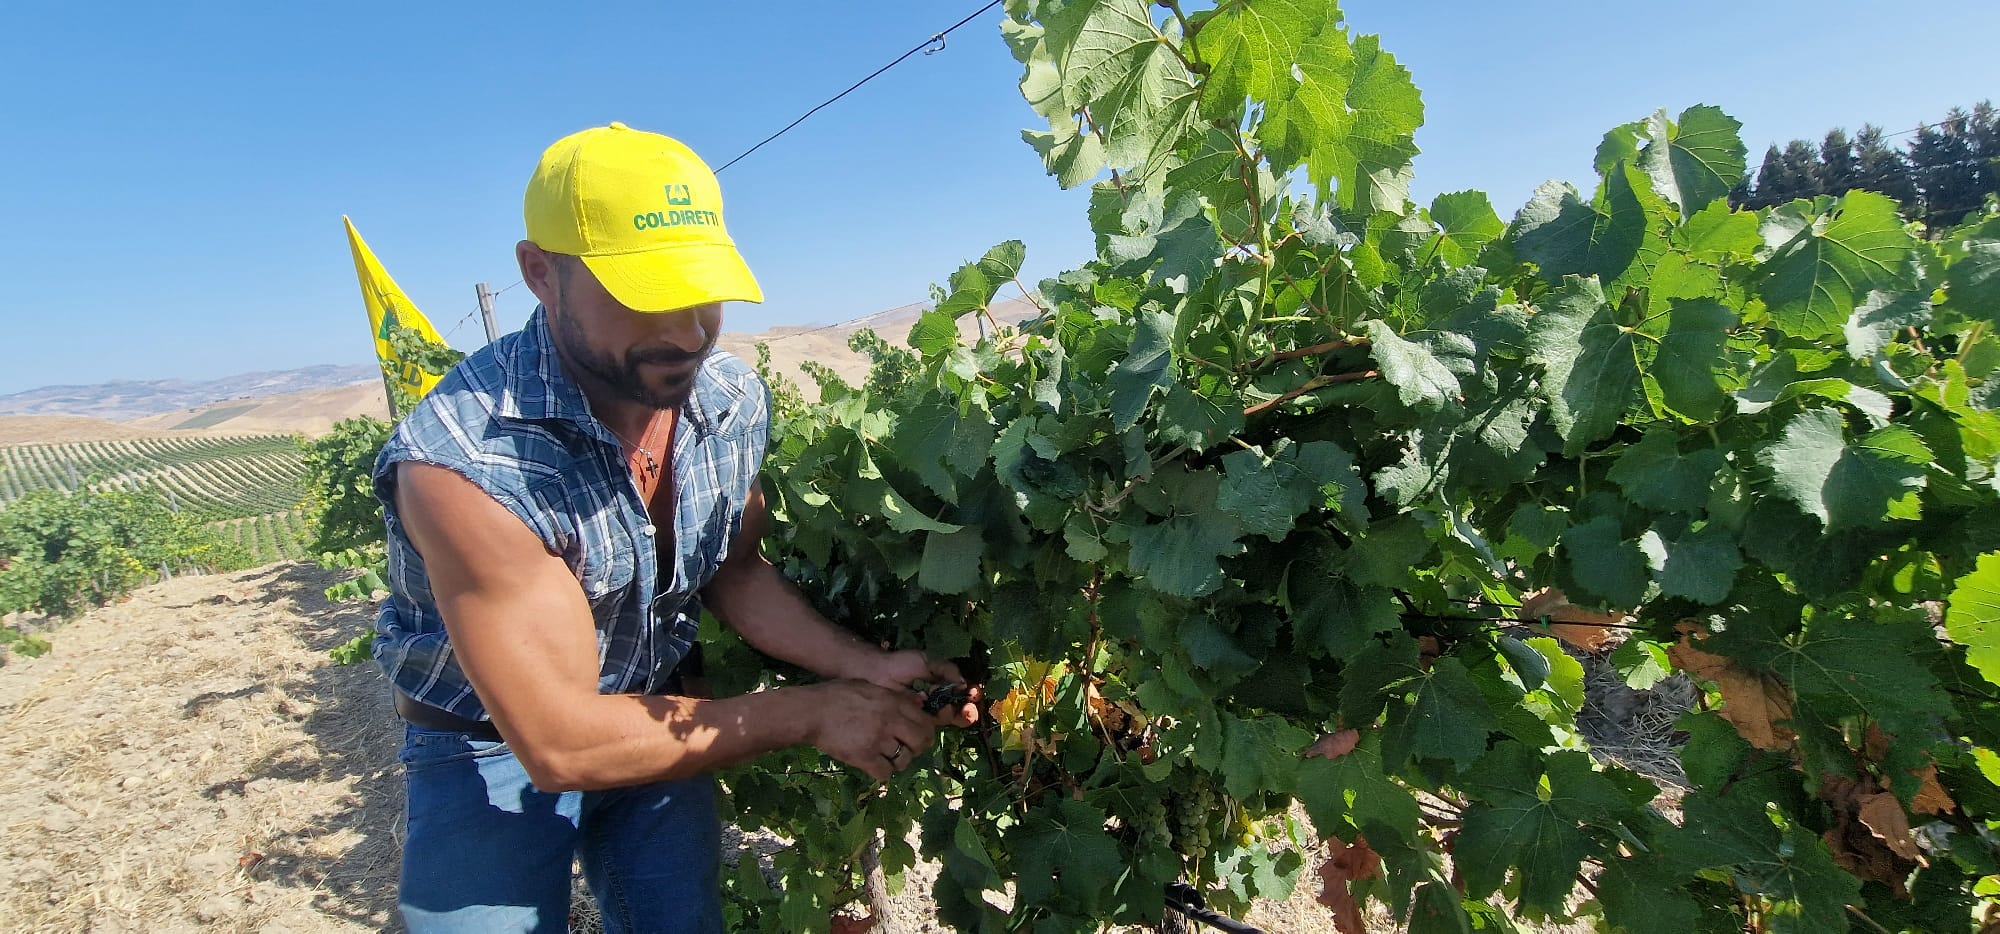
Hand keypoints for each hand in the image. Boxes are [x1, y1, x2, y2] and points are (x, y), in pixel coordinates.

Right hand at [804, 679, 943, 781]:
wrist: (811, 712)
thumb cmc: (836, 696)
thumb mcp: (868, 687)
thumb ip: (892, 697)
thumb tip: (917, 703)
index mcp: (892, 702)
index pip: (924, 720)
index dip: (925, 731)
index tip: (919, 737)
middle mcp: (889, 720)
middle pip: (920, 741)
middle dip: (917, 748)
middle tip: (908, 751)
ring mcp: (877, 739)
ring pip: (904, 759)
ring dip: (899, 762)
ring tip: (888, 759)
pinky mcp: (864, 757)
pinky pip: (885, 773)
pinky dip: (882, 772)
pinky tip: (875, 767)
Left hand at [859, 650, 979, 728]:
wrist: (873, 673)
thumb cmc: (898, 664)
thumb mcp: (926, 662)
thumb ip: (946, 669)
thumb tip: (963, 683)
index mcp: (941, 688)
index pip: (962, 696)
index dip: (971, 697)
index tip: (974, 694)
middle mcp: (936, 703)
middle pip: (958, 713)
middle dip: (965, 712)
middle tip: (965, 710)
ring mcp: (924, 715)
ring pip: (945, 721)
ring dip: (952, 716)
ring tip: (945, 708)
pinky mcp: (911, 724)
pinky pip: (926, 728)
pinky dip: (933, 723)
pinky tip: (932, 713)